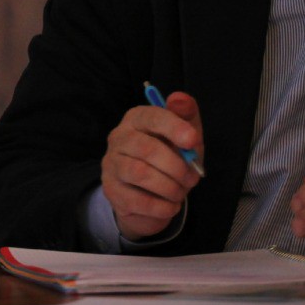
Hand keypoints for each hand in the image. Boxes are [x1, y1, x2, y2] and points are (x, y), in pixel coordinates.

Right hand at [101, 92, 202, 239]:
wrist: (149, 193)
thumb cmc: (170, 157)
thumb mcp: (184, 137)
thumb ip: (186, 116)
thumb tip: (180, 98)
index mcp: (136, 119)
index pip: (151, 116)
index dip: (173, 127)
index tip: (193, 140)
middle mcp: (118, 138)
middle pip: (146, 148)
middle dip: (177, 166)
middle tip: (193, 178)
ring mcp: (111, 164)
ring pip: (140, 173)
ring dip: (170, 187)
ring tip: (180, 192)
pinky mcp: (111, 190)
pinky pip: (138, 200)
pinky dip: (162, 206)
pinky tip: (169, 204)